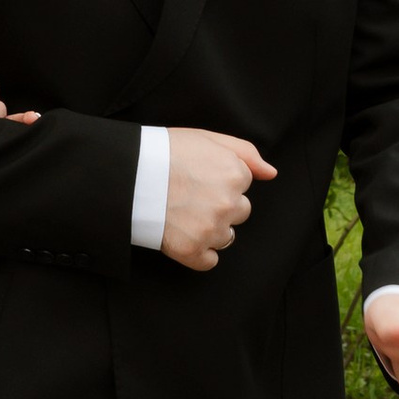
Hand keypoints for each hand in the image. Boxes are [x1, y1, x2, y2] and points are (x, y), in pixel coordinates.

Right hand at [162, 128, 276, 269]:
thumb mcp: (208, 138)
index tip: (200, 178)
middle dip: (221, 207)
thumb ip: (246, 153)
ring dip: (210, 230)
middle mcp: (228, 203)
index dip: (221, 181)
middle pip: (239, 213)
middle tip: (191, 197)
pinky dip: (198, 253)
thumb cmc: (165, 152)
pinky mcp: (192, 250)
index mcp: (235, 175)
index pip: (242, 186)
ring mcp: (211, 229)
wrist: (128, 175)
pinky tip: (182, 235)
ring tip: (183, 214)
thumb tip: (271, 173)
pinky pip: (209, 261)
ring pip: (226, 237)